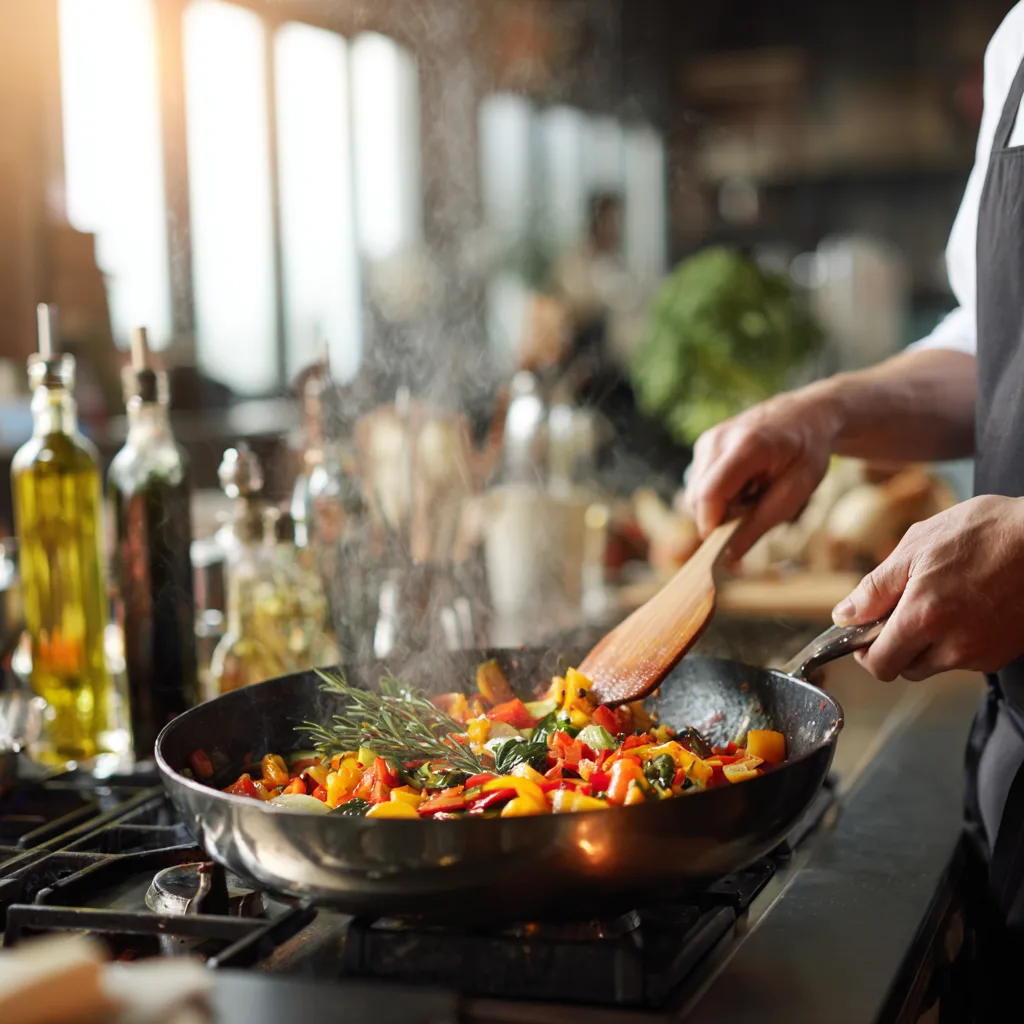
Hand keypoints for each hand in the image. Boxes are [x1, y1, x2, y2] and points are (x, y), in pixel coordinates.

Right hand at [683, 386, 841, 558]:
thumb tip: (730, 557)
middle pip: (698, 497)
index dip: (711, 525)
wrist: (807, 414)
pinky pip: (698, 484)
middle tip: (755, 510)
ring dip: (720, 505)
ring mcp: (708, 439)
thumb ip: (761, 524)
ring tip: (752, 493)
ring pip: (695, 493)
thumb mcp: (797, 491)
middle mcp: (719, 438)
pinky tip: (743, 483)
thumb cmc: (807, 452)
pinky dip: (718, 493)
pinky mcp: (703, 444)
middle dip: (721, 516)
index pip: (710, 493)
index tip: (724, 546)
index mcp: (748, 446)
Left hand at [832, 495, 1023, 680]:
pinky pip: (964, 658)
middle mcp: (954, 645)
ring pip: (935, 664)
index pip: (880, 664)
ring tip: (938, 600)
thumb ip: (875, 588)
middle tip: (902, 609)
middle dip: (895, 645)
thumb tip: (845, 616)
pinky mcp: (1002, 653)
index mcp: (924, 617)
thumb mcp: (916, 546)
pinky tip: (964, 606)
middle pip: (905, 668)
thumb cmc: (985, 532)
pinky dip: (955, 640)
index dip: (865, 651)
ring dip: (926, 643)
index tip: (863, 633)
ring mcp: (982, 653)